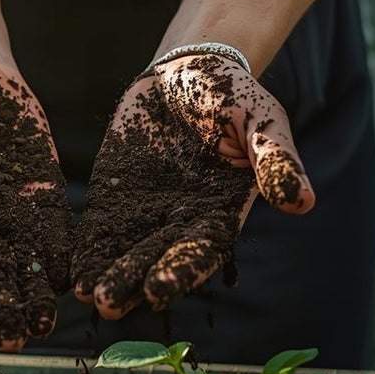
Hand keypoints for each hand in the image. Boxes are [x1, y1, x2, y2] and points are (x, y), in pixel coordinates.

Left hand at [72, 54, 314, 318]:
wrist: (184, 70)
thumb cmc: (230, 94)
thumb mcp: (261, 118)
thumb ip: (275, 159)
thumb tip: (303, 202)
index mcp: (220, 212)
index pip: (199, 250)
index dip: (178, 270)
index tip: (157, 288)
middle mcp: (181, 223)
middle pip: (155, 260)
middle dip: (132, 282)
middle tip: (111, 303)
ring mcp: (145, 215)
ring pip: (124, 254)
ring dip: (107, 276)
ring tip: (88, 297)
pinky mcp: (114, 200)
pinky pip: (98, 231)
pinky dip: (86, 252)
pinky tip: (72, 274)